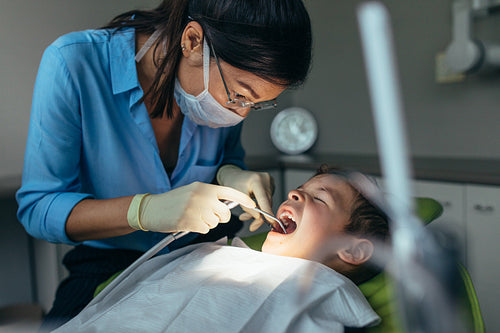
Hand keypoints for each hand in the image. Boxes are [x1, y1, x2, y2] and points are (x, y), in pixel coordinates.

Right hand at [127, 182, 254, 233]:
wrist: (152, 208)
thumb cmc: (173, 201)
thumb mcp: (192, 192)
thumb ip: (209, 196)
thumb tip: (228, 204)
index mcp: (204, 188)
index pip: (230, 192)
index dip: (244, 199)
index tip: (254, 204)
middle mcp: (202, 197)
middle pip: (225, 213)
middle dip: (220, 217)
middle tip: (207, 215)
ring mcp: (195, 209)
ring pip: (215, 223)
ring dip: (207, 223)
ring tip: (193, 217)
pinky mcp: (189, 221)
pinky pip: (204, 229)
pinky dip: (198, 228)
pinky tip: (188, 222)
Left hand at [217, 165, 274, 230]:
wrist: (233, 175)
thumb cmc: (233, 183)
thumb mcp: (237, 197)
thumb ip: (248, 208)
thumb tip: (259, 218)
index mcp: (256, 180)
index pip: (264, 199)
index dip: (267, 212)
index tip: (271, 222)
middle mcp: (265, 179)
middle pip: (266, 203)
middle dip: (259, 216)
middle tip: (253, 226)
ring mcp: (269, 181)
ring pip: (267, 203)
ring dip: (258, 212)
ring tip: (245, 216)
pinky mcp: (270, 184)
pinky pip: (267, 199)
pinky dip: (260, 205)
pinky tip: (252, 206)